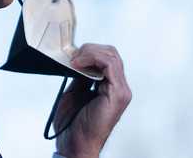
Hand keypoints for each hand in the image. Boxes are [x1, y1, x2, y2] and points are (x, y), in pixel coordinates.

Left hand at [54, 43, 131, 157]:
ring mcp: (121, 90)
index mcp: (111, 87)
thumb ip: (81, 75)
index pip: (107, 57)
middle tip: (72, 56)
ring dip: (89, 53)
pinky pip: (110, 65)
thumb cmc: (73, 123)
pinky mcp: (118, 94)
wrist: (74, 143)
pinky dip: (93, 59)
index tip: (71, 56)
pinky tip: (78, 65)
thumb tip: (78, 59)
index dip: (89, 52)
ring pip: (111, 55)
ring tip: (74, 61)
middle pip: (111, 53)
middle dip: (89, 49)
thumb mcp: (75, 91)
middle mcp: (119, 87)